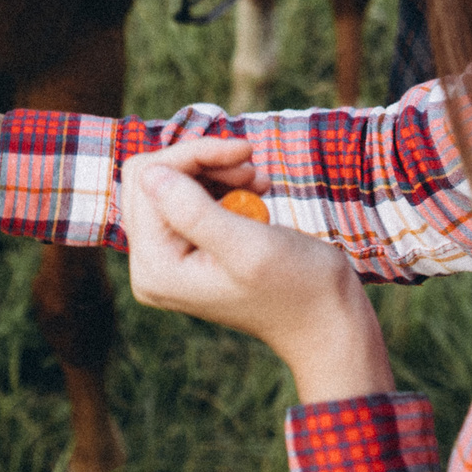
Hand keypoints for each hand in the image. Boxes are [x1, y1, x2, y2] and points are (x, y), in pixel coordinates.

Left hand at [121, 141, 393, 405]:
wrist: (324, 319)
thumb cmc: (295, 286)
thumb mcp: (247, 246)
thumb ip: (193, 211)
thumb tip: (150, 173)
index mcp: (155, 266)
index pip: (148, 178)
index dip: (195, 155)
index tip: (246, 153)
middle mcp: (151, 263)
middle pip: (153, 176)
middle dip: (204, 162)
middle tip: (251, 168)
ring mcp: (168, 256)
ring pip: (172, 179)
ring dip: (218, 171)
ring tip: (259, 183)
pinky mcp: (188, 247)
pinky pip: (190, 194)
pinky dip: (224, 184)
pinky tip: (257, 191)